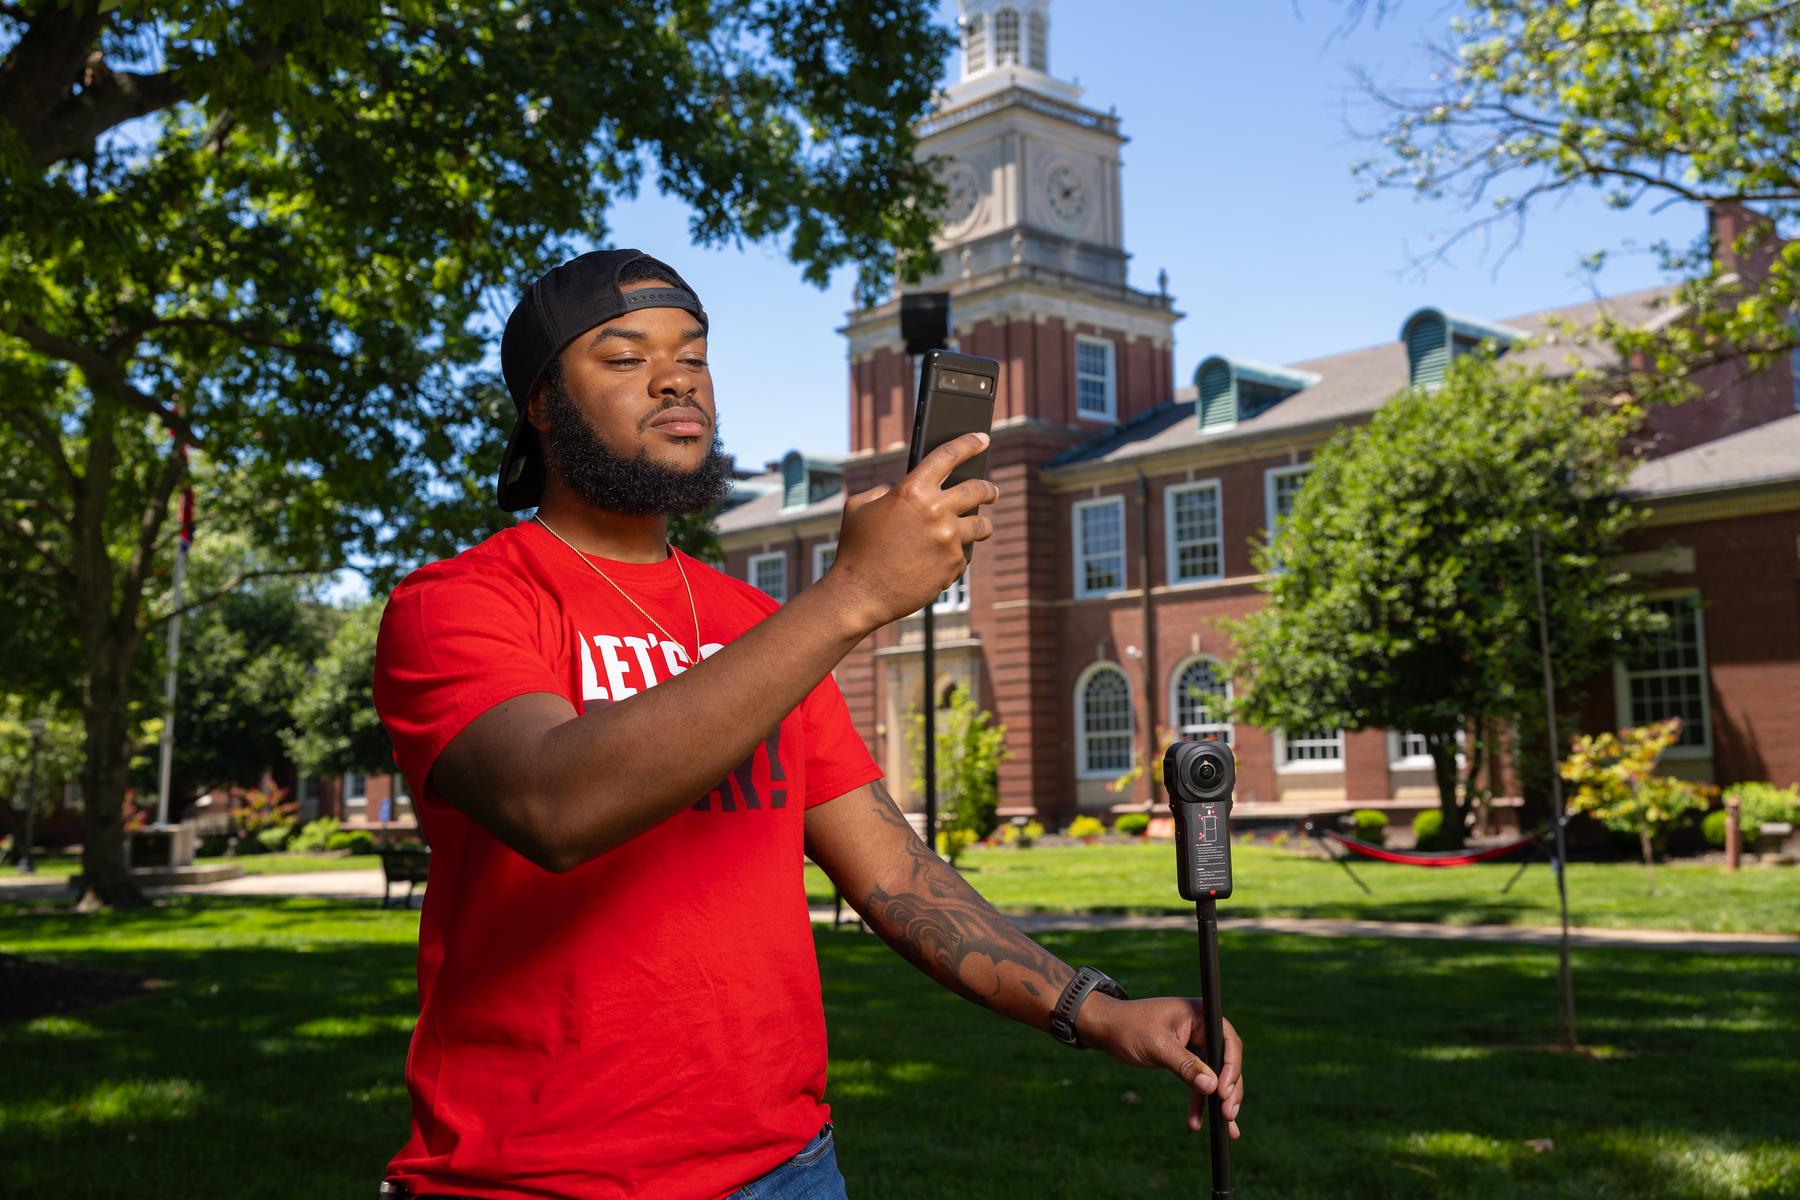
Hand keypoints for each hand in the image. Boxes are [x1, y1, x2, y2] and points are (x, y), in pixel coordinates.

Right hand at [823, 432, 997, 632]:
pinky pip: (964, 554)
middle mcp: (936, 511)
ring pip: (981, 525)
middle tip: (993, 491)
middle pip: (978, 490)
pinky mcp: (954, 565)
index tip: (982, 439)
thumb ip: (882, 490)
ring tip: (982, 526)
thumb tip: (899, 489)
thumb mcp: (858, 507)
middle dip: (989, 488)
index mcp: (912, 490)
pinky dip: (957, 554)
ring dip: (983, 524)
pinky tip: (945, 558)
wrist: (860, 593)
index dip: (969, 443)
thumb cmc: (855, 549)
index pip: (949, 455)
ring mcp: (949, 540)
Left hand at [1077, 994, 1243, 1137]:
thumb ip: (1186, 1066)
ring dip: (1219, 1102)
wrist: (1105, 1030)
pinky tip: (1196, 1123)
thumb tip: (1213, 1087)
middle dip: (1229, 1090)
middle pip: (1226, 1061)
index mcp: (1200, 1014)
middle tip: (1228, 1115)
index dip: (1231, 1067)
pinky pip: (1198, 1082)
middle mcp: (1202, 1028)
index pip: (1228, 1041)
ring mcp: (1195, 1044)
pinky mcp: (1185, 1059)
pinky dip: (1199, 1102)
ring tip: (1226, 1129)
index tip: (1223, 1091)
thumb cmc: (1129, 1028)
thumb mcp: (1158, 1046)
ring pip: (1215, 1076)